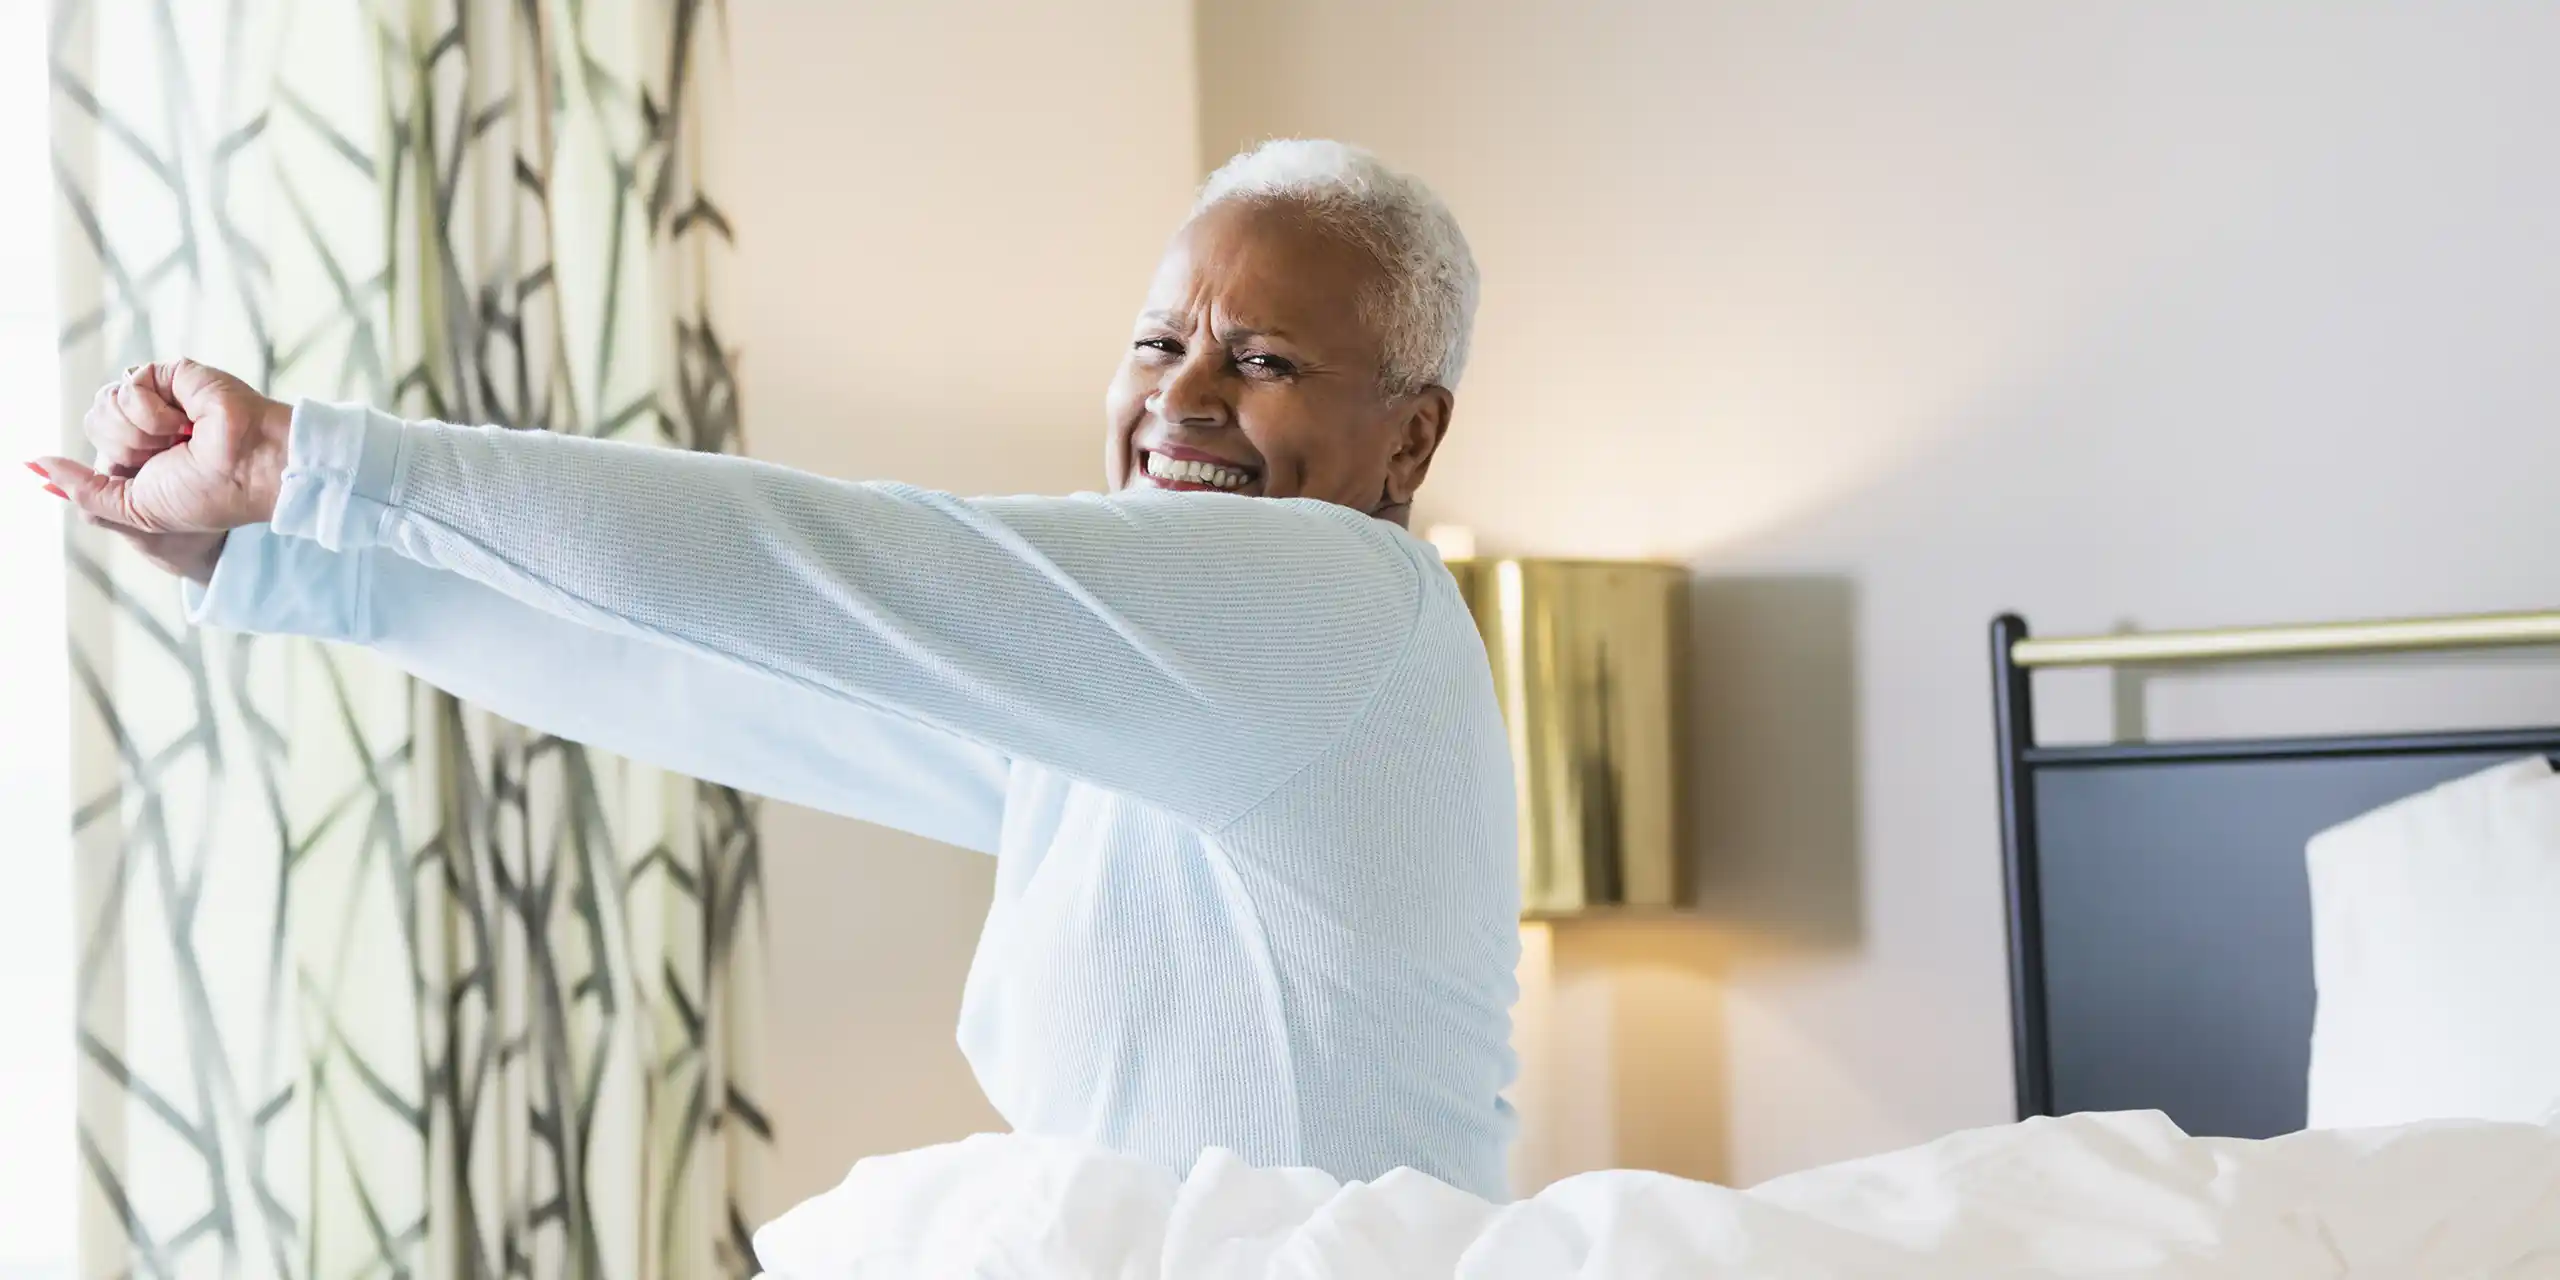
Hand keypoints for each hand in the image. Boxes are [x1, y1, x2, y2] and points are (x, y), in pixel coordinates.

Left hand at [29, 359, 290, 535]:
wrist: (246, 475)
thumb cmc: (204, 497)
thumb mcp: (131, 508)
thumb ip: (83, 490)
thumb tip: (36, 464)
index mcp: (142, 453)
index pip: (96, 441)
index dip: (115, 462)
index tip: (150, 474)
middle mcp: (149, 423)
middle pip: (95, 420)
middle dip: (127, 448)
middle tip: (170, 455)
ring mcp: (162, 395)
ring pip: (107, 402)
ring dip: (141, 432)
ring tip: (182, 438)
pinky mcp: (174, 373)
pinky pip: (130, 383)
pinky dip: (152, 412)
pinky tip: (185, 422)